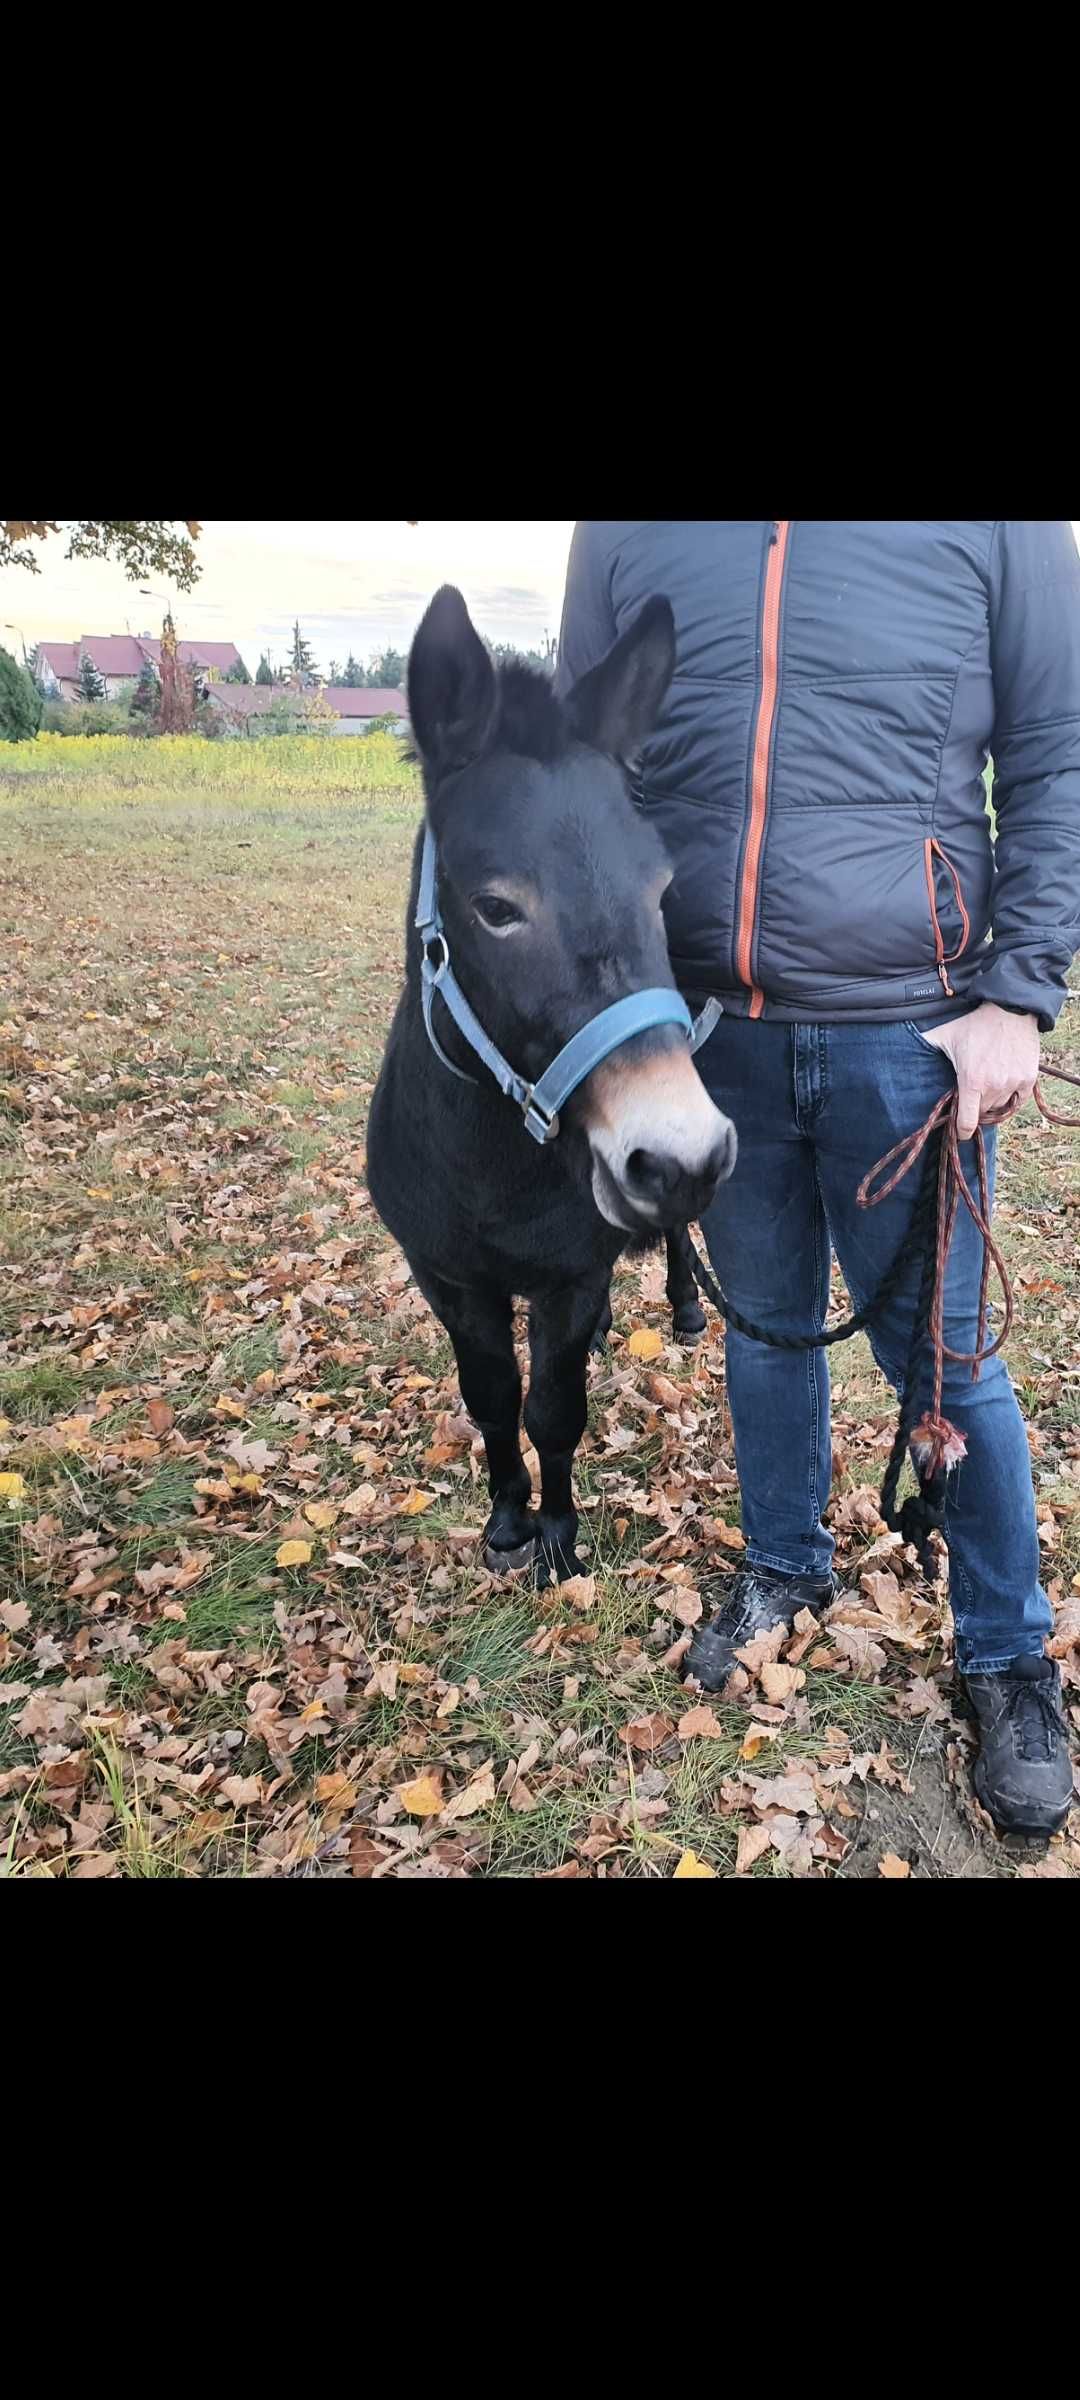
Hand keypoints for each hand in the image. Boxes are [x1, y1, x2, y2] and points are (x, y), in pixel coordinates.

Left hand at [921, 1001, 1039, 1139]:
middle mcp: (994, 1086)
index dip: (962, 1132)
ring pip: (1000, 1106)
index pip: (967, 1123)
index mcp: (971, 1081)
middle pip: (983, 1113)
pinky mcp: (1028, 1079)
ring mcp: (1013, 1083)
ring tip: (987, 1085)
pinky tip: (1003, 1085)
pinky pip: (1018, 1100)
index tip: (960, 1133)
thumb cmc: (975, 1023)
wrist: (1010, 1009)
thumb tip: (897, 1046)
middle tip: (972, 1094)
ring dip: (992, 1101)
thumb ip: (924, 1044)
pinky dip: (1011, 1097)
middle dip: (975, 1107)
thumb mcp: (945, 1034)